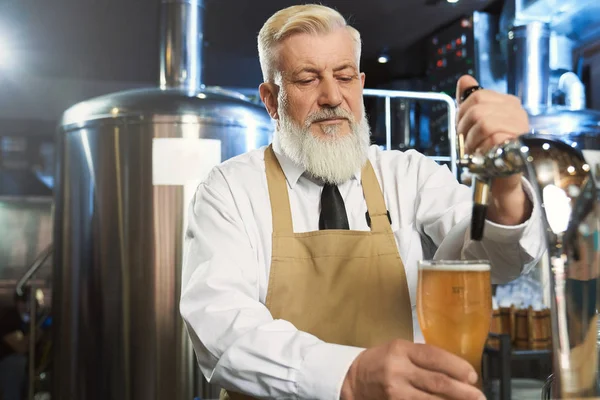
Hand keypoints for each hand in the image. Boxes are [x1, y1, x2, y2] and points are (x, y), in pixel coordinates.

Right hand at [340, 339, 484, 399]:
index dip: (457, 367)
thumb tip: (457, 371)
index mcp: (401, 350)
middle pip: (438, 382)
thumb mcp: (398, 350)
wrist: (353, 381)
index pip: (434, 357)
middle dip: (463, 392)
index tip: (472, 376)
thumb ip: (422, 357)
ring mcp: (395, 392)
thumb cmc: (380, 362)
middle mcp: (398, 370)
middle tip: (480, 397)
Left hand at [455, 75, 527, 157]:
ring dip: (471, 140)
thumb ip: (470, 101)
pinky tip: (482, 154)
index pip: (477, 96)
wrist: (503, 172)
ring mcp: (519, 126)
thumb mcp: (477, 122)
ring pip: (483, 123)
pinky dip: (481, 148)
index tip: (461, 127)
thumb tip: (464, 79)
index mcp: (507, 103)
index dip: (462, 112)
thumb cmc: (489, 147)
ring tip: (473, 149)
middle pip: (477, 109)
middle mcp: (516, 111)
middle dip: (464, 127)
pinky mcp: (518, 140)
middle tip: (464, 140)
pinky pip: (491, 138)